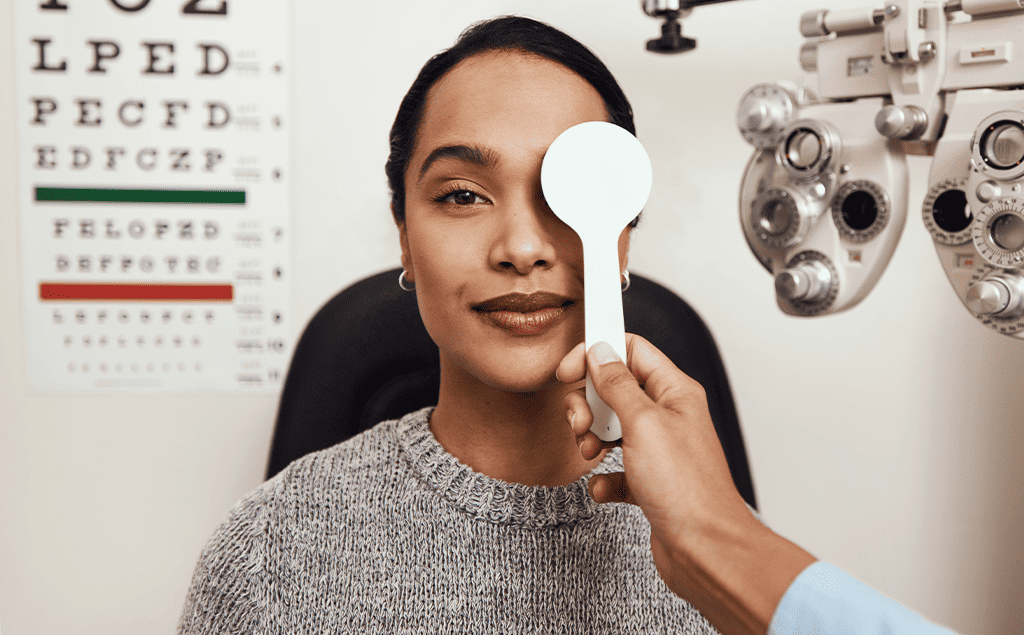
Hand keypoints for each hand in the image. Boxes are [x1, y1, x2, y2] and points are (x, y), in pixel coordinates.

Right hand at [556, 334, 750, 572]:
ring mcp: (659, 451)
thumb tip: (600, 353)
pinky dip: (603, 476)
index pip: (632, 351)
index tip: (568, 370)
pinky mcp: (650, 482)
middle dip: (588, 403)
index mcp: (675, 392)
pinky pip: (616, 468)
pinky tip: (604, 486)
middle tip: (581, 422)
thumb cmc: (687, 489)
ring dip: (591, 438)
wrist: (703, 550)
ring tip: (590, 452)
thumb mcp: (643, 423)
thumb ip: (617, 384)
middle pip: (615, 389)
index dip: (598, 354)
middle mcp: (668, 417)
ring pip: (612, 428)